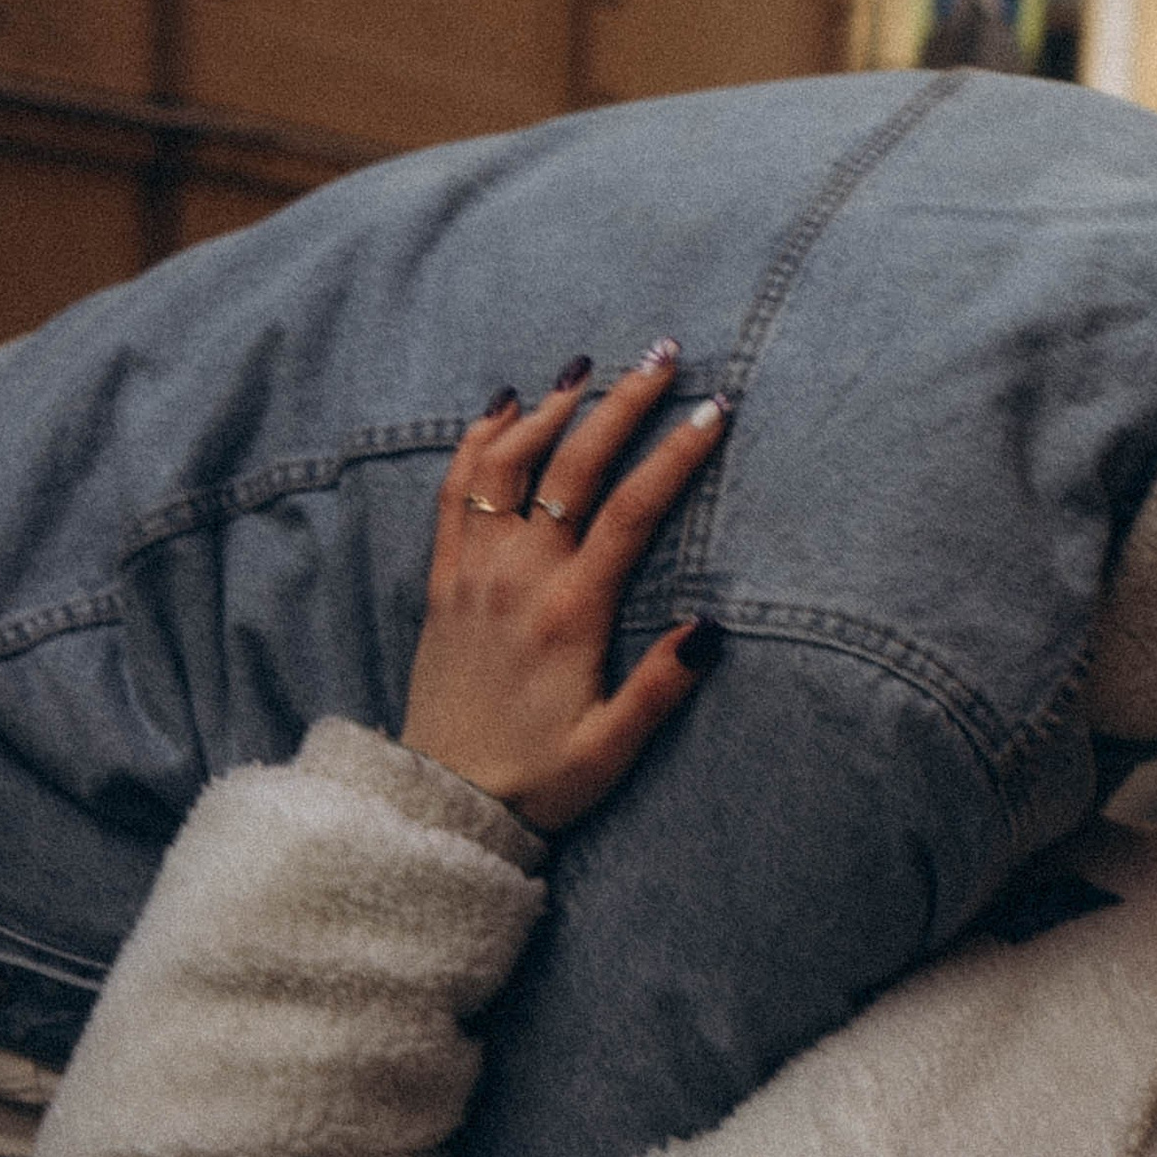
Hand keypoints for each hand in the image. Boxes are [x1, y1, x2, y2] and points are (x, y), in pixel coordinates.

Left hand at [402, 346, 730, 831]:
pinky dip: (478, 442)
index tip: (714, 410)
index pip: (632, 511)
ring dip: (550, 409)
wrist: (442, 802)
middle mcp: (518, 578)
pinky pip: (455, 492)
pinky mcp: (442, 581)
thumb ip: (662, 686)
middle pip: (573, 466)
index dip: (677, 454)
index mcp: (570, 613)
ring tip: (588, 367)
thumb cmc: (538, 780)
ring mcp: (474, 573)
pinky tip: (503, 409)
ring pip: (507, 464)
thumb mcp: (613, 749)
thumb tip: (711, 626)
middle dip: (621, 403)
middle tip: (661, 355)